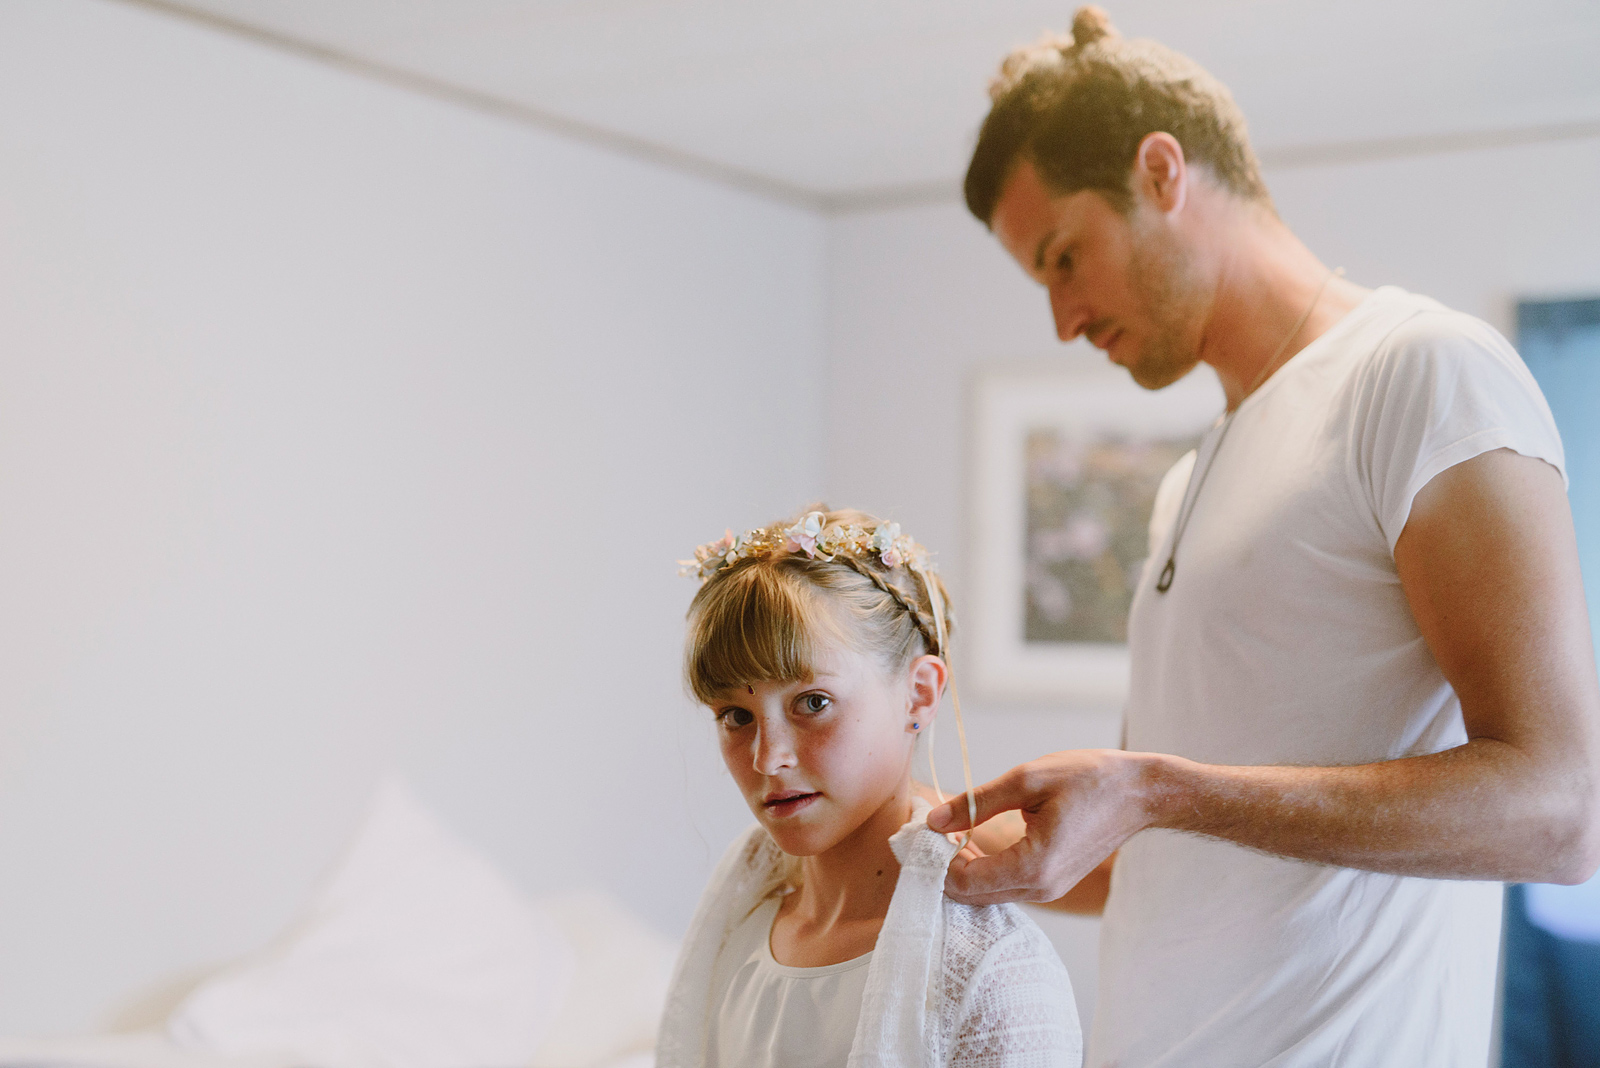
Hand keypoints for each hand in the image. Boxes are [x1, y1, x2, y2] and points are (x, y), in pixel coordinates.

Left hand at [927, 748, 1153, 904]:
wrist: (1140, 792)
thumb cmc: (1090, 779)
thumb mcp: (1028, 780)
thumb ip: (976, 802)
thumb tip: (934, 820)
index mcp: (1034, 866)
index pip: (964, 882)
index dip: (935, 860)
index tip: (921, 831)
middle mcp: (1041, 889)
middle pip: (971, 895)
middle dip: (943, 867)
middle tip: (927, 832)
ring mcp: (1049, 890)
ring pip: (987, 894)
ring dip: (961, 868)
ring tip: (946, 832)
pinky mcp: (1052, 883)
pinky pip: (1005, 886)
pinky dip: (982, 869)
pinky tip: (971, 840)